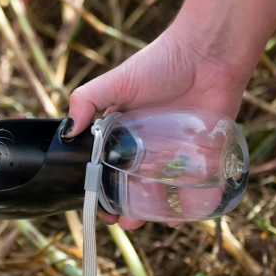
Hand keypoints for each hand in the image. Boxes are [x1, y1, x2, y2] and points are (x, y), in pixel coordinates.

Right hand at [66, 24, 251, 228]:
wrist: (208, 53)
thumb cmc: (160, 63)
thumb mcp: (116, 81)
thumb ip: (86, 101)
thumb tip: (67, 133)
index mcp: (123, 132)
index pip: (108, 168)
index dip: (101, 190)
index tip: (98, 208)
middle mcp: (149, 146)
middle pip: (136, 186)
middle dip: (130, 209)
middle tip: (127, 222)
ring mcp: (179, 152)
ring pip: (167, 191)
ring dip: (160, 212)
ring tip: (156, 221)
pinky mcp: (208, 154)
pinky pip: (203, 186)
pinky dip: (197, 204)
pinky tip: (187, 216)